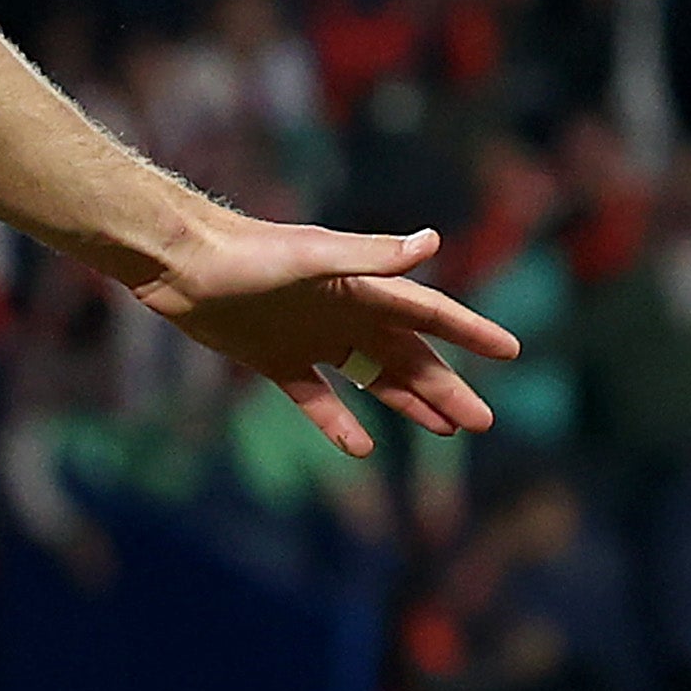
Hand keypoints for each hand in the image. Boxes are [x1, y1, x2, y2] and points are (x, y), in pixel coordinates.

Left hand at [134, 214, 521, 457]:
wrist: (179, 263)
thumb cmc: (245, 253)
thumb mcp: (312, 256)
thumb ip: (370, 256)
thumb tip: (433, 242)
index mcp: (362, 287)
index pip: (429, 313)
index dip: (470, 332)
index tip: (511, 351)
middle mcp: (344, 313)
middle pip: (408, 356)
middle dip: (447, 387)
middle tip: (482, 422)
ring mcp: (312, 339)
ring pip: (372, 378)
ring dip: (407, 403)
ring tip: (445, 431)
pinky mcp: (275, 360)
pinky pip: (317, 398)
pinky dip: (338, 422)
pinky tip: (361, 448)